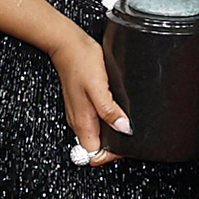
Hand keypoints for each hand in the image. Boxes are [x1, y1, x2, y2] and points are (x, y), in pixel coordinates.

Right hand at [52, 30, 128, 162]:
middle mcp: (79, 121)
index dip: (111, 154)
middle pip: (97, 146)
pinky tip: (116, 110)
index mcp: (82, 121)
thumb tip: (123, 128)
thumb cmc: (81, 61)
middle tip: (130, 132)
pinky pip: (97, 121)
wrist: (68, 44)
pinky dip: (108, 120)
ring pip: (98, 134)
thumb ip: (109, 110)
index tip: (126, 145)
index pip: (94, 154)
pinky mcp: (83, 105)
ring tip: (125, 120)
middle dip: (115, 145)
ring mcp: (80, 114)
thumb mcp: (98, 87)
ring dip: (112, 132)